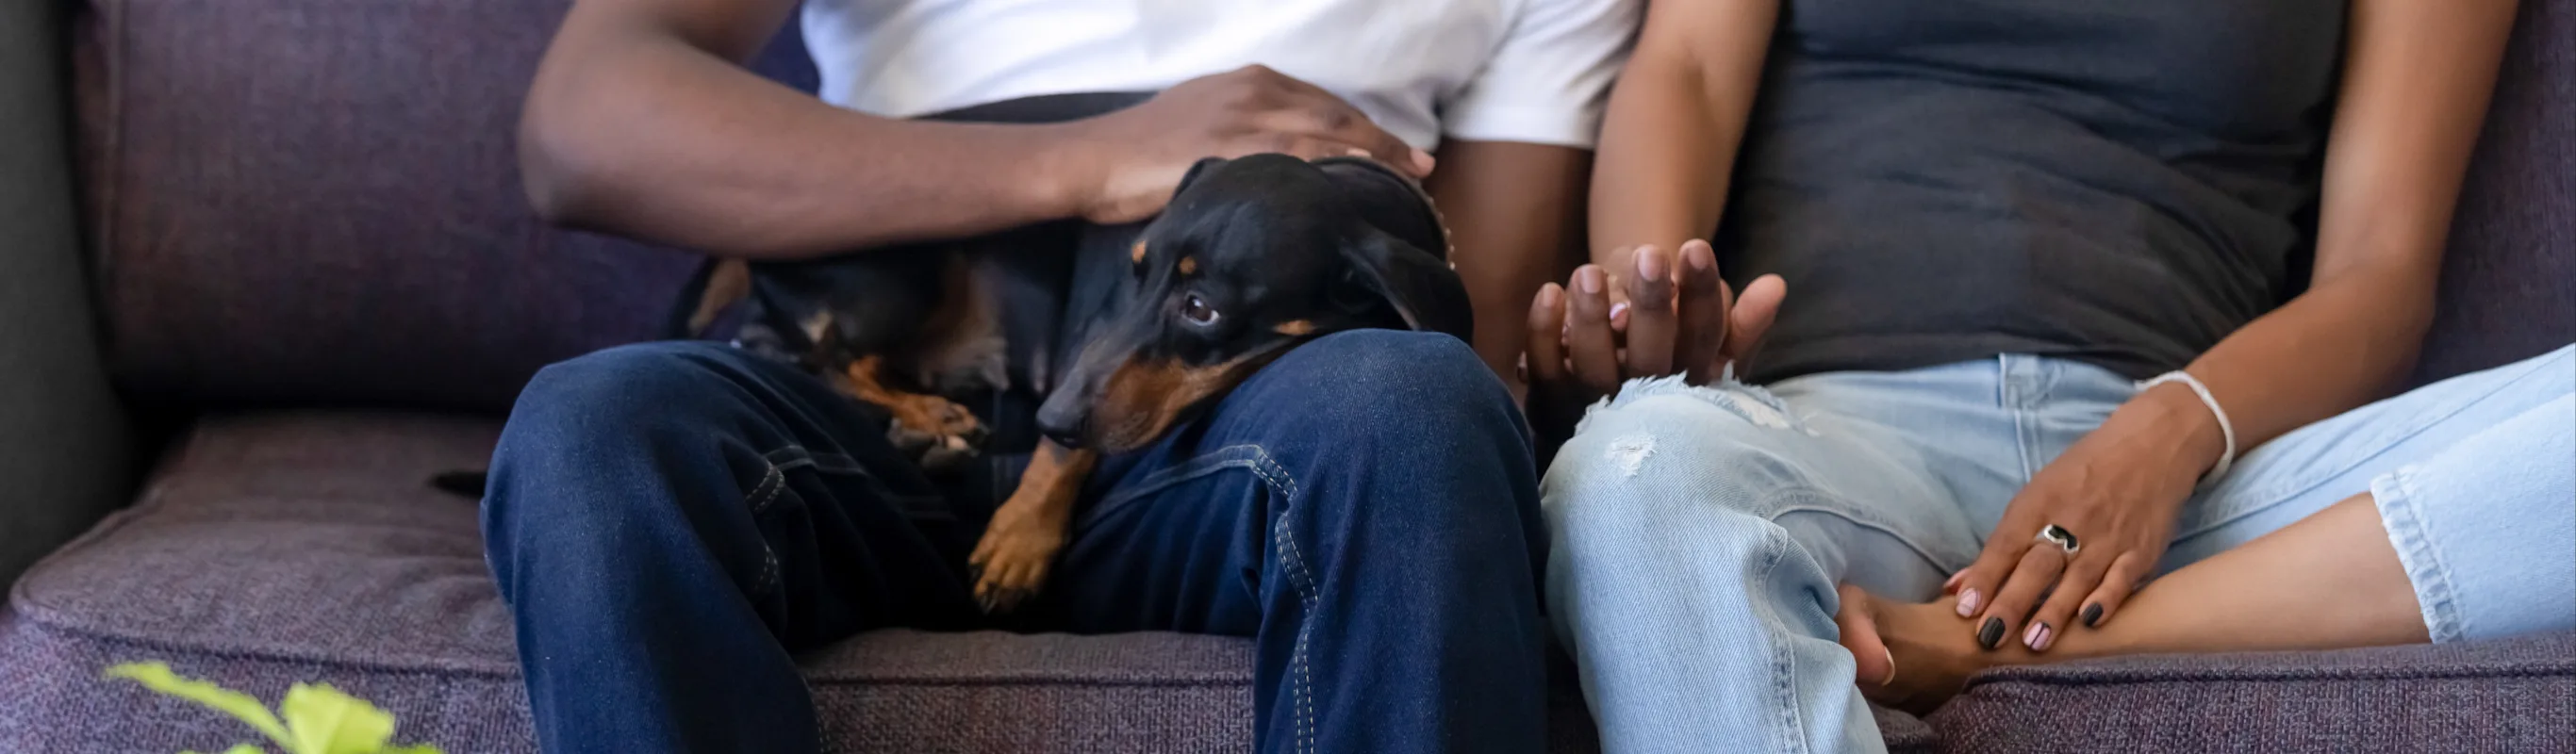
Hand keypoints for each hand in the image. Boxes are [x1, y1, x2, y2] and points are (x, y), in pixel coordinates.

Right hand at [1058, 65, 1435, 223]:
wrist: (1092, 159)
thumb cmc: (1139, 155)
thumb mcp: (1203, 128)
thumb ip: (1246, 137)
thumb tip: (1282, 169)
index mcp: (1252, 82)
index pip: (1326, 105)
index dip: (1369, 130)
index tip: (1401, 152)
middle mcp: (1256, 90)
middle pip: (1338, 117)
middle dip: (1385, 143)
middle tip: (1423, 170)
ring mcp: (1246, 116)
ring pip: (1328, 134)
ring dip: (1374, 159)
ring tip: (1408, 185)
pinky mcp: (1233, 147)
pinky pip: (1299, 157)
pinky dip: (1336, 169)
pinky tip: (1360, 187)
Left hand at [1522, 240, 1784, 448]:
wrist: (1612, 458)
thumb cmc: (1672, 390)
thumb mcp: (1715, 363)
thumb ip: (1743, 327)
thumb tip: (1776, 284)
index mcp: (1691, 391)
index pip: (1703, 340)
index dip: (1700, 294)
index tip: (1695, 247)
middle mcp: (1644, 406)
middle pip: (1650, 354)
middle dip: (1651, 303)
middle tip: (1650, 253)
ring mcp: (1594, 410)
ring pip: (1591, 367)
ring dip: (1589, 318)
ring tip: (1589, 271)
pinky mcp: (1550, 409)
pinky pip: (1544, 370)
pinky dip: (1542, 332)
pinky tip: (1549, 290)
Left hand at [1947, 385, 2225, 651]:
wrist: (2151, 447)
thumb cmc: (2082, 475)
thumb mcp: (2037, 496)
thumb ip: (2001, 546)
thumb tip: (1957, 588)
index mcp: (2039, 503)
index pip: (2005, 545)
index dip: (1984, 577)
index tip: (1963, 609)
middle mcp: (2071, 520)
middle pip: (2037, 565)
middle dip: (2012, 602)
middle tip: (1989, 636)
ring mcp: (2109, 536)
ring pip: (2077, 578)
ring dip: (2054, 611)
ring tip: (2033, 643)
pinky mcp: (2141, 550)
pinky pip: (2122, 578)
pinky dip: (2106, 600)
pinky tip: (2089, 623)